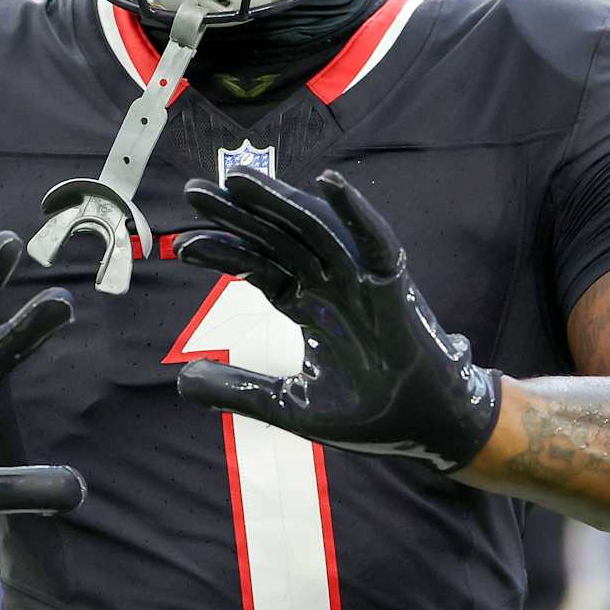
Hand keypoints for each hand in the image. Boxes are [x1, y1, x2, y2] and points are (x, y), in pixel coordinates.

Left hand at [173, 168, 499, 471]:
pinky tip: (329, 183)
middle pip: (277, 238)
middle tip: (194, 193)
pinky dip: (356, 211)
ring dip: (280, 201)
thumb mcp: (290, 406)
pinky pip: (375, 240)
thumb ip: (240, 390)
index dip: (222, 252)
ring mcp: (360, 280)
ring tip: (240, 179)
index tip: (182, 246)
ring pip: (314, 229)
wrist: (427, 430)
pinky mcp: (392, 285)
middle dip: (237, 214)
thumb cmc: (370, 414)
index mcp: (307, 303)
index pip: (257, 265)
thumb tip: (182, 382)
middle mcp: (329, 282)